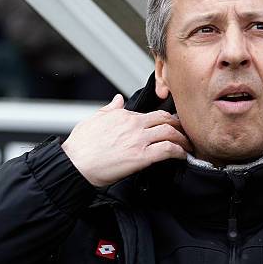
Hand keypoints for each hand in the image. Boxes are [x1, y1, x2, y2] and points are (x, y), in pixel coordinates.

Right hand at [61, 94, 192, 186]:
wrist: (74, 164)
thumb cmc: (80, 146)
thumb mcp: (94, 120)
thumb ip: (109, 109)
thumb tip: (118, 99)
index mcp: (124, 115)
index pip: (153, 114)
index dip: (166, 120)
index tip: (172, 127)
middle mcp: (134, 124)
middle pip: (166, 120)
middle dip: (180, 127)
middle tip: (186, 134)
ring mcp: (139, 139)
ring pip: (171, 133)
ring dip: (183, 140)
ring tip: (188, 146)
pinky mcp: (142, 156)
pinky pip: (168, 150)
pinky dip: (179, 152)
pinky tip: (183, 156)